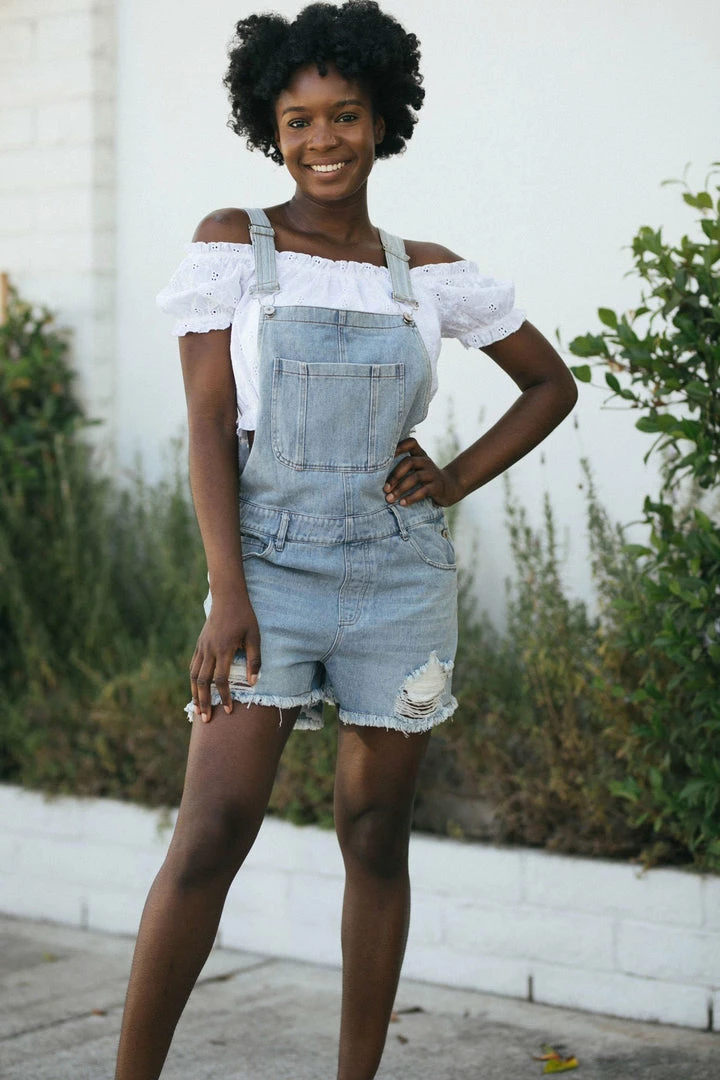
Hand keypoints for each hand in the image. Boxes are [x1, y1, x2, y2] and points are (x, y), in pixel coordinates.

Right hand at [189, 593, 260, 722]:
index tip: (229, 710)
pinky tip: (196, 690)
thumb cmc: (245, 617)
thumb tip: (254, 683)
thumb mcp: (255, 637)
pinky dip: (193, 680)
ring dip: (195, 694)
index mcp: (223, 649)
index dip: (224, 697)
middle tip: (206, 719)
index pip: (221, 680)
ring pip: (194, 675)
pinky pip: (193, 666)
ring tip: (197, 710)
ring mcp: (202, 647)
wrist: (228, 597)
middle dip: (204, 702)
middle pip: (202, 682)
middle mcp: (209, 650)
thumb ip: (254, 660)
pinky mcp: (199, 644)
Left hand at [383, 437, 464, 507]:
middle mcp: (426, 462)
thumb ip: (403, 467)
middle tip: (385, 489)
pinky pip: (423, 491)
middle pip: (409, 462)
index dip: (398, 446)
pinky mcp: (437, 486)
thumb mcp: (417, 469)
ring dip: (400, 488)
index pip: (411, 442)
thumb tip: (376, 474)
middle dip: (395, 475)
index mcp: (420, 455)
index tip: (384, 458)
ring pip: (415, 477)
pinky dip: (411, 497)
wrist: (450, 488)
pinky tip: (402, 503)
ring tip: (390, 498)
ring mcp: (433, 473)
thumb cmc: (426, 479)